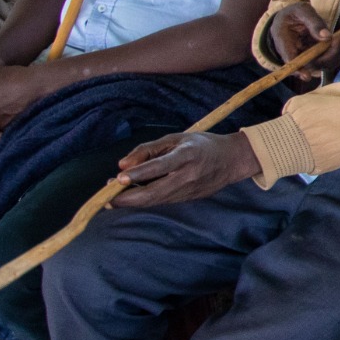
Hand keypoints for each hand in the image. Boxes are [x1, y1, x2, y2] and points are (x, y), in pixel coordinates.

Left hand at [111, 129, 263, 206]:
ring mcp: (188, 190)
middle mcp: (188, 176)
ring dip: (132, 201)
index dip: (139, 173)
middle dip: (127, 199)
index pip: (160, 166)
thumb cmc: (201, 144)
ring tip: (112, 197)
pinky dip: (144, 200)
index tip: (118, 178)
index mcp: (187, 155)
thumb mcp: (176, 138)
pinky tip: (132, 196)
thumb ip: (148, 150)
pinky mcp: (187, 199)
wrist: (232, 160)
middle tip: (106, 197)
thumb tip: (122, 165)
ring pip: (155, 201)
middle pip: (154, 193)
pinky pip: (161, 201)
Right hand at [266, 2, 337, 80]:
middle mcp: (297, 55)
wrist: (292, 17)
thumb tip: (327, 36)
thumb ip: (313, 22)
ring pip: (326, 62)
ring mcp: (309, 57)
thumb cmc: (293, 13)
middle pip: (313, 64)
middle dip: (331, 54)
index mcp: (284, 44)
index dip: (299, 71)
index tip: (307, 75)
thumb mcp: (301, 11)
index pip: (290, 62)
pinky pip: (333, 56)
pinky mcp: (320, 55)